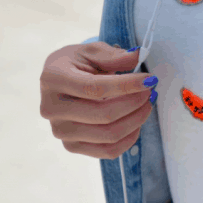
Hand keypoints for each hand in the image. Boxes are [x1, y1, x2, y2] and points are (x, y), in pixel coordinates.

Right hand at [39, 42, 157, 158]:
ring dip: (136, 120)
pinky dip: (129, 138)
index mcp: (53, 79)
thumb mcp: (91, 51)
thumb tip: (137, 56)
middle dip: (135, 103)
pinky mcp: (71, 146)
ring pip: (109, 135)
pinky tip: (137, 122)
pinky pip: (108, 151)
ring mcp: (60, 131)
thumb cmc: (77, 64)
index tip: (150, 80)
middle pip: (104, 115)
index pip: (95, 88)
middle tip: (150, 92)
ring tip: (146, 104)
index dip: (127, 85)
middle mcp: (51, 108)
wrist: (60, 82)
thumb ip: (113, 55)